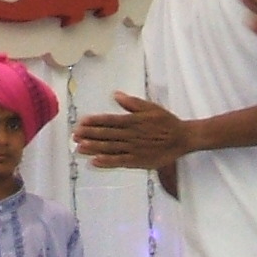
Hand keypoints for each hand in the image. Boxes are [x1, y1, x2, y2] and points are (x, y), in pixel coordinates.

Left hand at [74, 93, 190, 170]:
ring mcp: (133, 148)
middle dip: (89, 135)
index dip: (94, 122)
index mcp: (132, 121)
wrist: (181, 138)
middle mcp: (130, 135)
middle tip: (74, 135)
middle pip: (106, 134)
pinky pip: (119, 161)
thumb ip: (132, 102)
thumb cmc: (165, 121)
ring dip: (93, 148)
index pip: (109, 120)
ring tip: (79, 148)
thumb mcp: (150, 107)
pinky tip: (94, 161)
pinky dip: (107, 162)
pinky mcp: (138, 160)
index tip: (81, 122)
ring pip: (110, 148)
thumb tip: (116, 94)